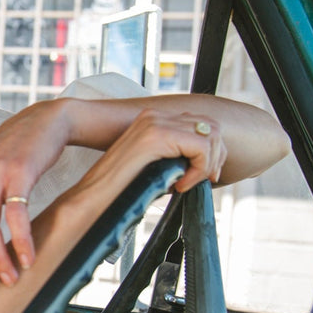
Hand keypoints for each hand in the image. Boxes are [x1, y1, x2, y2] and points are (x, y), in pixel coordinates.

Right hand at [80, 108, 225, 203]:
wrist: (95, 197)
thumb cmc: (123, 189)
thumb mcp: (156, 165)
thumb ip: (177, 155)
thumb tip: (208, 160)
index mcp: (153, 118)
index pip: (201, 123)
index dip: (212, 151)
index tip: (207, 175)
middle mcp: (155, 115)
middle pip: (211, 126)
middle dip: (216, 156)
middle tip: (207, 180)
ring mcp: (155, 122)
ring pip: (210, 136)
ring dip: (207, 164)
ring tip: (188, 183)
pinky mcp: (157, 135)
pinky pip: (200, 149)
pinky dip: (199, 170)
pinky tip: (180, 186)